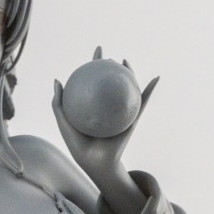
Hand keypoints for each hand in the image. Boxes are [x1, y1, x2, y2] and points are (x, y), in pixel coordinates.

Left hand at [51, 49, 157, 190]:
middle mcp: (107, 106)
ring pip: (127, 87)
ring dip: (130, 73)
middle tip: (109, 57)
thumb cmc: (78, 146)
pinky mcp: (131, 119)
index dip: (96, 64)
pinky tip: (156, 78)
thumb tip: (57, 80)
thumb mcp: (64, 122)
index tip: (98, 50)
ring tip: (125, 62)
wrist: (95, 163)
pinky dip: (150, 90)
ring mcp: (120, 111)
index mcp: (94, 105)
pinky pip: (142, 102)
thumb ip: (58, 103)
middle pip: (111, 81)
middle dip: (111, 66)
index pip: (95, 80)